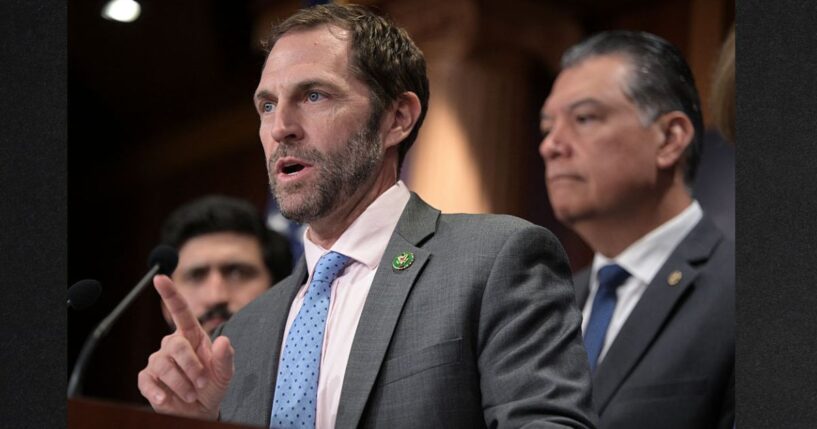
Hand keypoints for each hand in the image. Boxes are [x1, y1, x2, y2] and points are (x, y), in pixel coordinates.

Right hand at [137, 275, 234, 419]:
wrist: (201, 409)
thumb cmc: (213, 384)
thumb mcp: (226, 372)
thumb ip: (226, 357)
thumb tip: (223, 341)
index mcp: (192, 335)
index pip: (180, 310)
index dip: (170, 293)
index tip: (160, 277)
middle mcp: (173, 344)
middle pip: (175, 345)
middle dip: (191, 365)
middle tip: (202, 382)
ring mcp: (158, 361)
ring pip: (162, 365)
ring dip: (180, 382)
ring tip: (191, 393)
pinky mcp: (147, 379)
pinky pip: (147, 380)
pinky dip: (157, 392)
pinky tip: (166, 399)